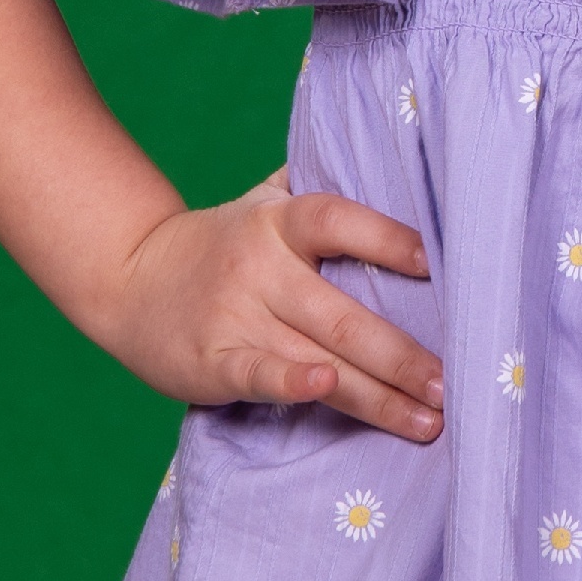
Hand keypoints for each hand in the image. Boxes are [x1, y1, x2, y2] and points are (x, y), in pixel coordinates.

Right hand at [98, 167, 445, 439]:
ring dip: (378, 395)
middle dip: (403, 355)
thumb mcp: (262, 201)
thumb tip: (395, 160)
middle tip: (453, 382)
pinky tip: (326, 389)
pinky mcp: (213, 361)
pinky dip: (292, 383)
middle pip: (343, 314)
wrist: (128, 279)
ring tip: (430, 419)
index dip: (386, 238)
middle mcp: (261, 266)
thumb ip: (318, 187)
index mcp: (279, 222)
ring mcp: (237, 315)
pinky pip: (259, 374)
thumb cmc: (221, 243)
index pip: (337, 220)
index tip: (435, 264)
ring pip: (319, 358)